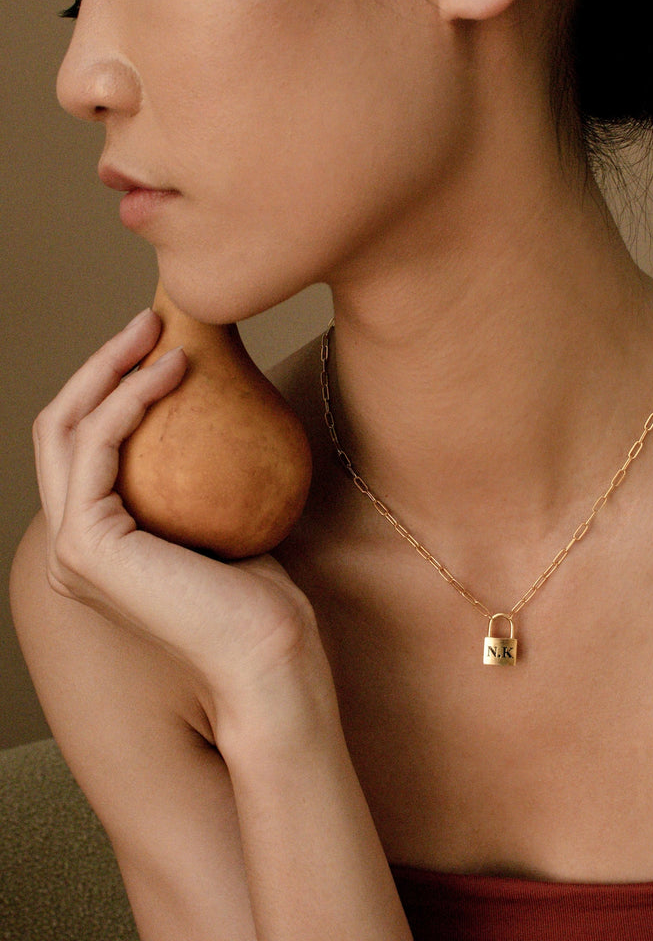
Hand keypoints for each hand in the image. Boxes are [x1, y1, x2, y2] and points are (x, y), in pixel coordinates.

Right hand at [32, 309, 322, 727]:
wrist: (271, 650)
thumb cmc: (262, 593)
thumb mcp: (224, 516)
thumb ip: (199, 477)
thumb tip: (220, 410)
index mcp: (100, 539)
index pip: (86, 444)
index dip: (111, 385)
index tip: (159, 341)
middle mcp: (74, 543)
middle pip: (63, 427)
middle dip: (101, 365)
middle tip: (150, 319)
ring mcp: (73, 547)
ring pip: (67, 428)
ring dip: (109, 368)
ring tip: (158, 327)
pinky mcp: (89, 544)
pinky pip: (99, 446)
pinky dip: (131, 398)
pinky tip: (175, 368)